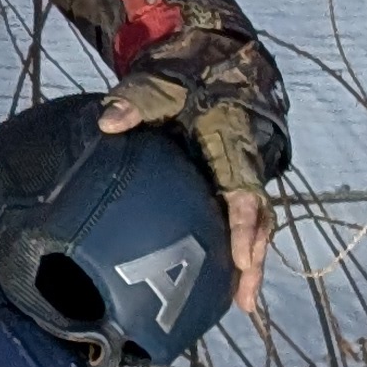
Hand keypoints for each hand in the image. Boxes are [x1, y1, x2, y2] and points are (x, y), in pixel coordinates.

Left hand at [99, 71, 275, 316]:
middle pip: (258, 217)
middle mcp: (243, 163)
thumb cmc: (182, 78)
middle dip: (254, 257)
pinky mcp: (228, 183)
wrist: (206, 63)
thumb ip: (137, 102)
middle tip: (245, 297)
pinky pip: (239, 218)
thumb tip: (108, 122)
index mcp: (231, 142)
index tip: (241, 258)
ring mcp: (239, 174)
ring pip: (254, 223)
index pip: (243, 190)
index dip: (244, 225)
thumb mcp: (159, 84)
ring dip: (250, 261)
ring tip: (241, 303)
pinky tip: (223, 282)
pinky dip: (237, 248)